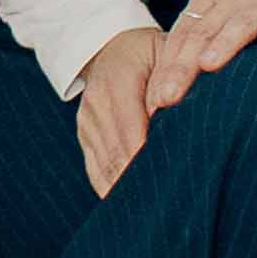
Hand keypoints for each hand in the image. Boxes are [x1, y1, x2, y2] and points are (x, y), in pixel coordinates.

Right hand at [70, 28, 162, 195]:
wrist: (111, 46)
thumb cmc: (150, 53)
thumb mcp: (166, 53)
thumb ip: (172, 80)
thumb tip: (171, 112)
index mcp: (118, 79)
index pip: (131, 126)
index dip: (145, 157)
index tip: (166, 181)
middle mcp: (96, 103)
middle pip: (116, 152)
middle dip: (139, 180)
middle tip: (165, 206)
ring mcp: (87, 120)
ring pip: (105, 165)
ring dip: (125, 189)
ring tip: (150, 211)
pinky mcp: (84, 135)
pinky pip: (95, 168)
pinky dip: (111, 187)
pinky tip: (129, 204)